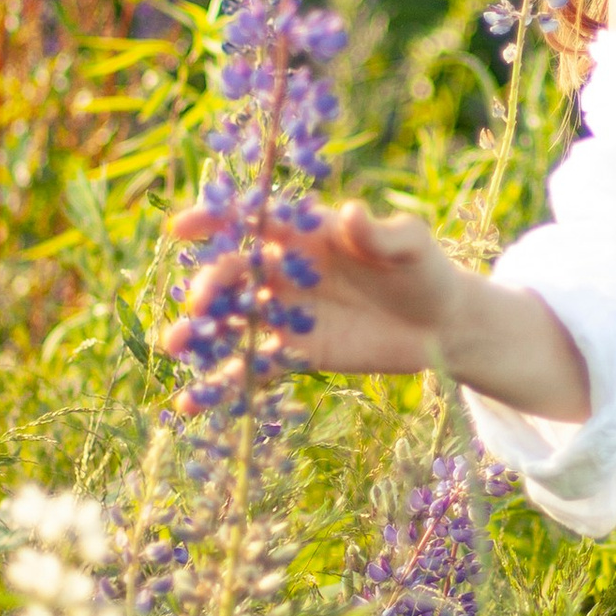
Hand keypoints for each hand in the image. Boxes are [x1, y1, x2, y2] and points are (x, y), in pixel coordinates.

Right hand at [171, 196, 459, 376]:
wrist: (440, 324)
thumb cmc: (423, 271)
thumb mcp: (410, 247)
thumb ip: (380, 234)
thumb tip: (353, 213)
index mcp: (306, 234)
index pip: (254, 221)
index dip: (218, 221)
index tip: (183, 228)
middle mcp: (286, 271)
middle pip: (236, 273)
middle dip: (211, 284)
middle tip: (198, 303)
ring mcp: (287, 313)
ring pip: (233, 319)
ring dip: (201, 331)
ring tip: (174, 344)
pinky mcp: (296, 352)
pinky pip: (253, 366)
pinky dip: (224, 383)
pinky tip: (192, 401)